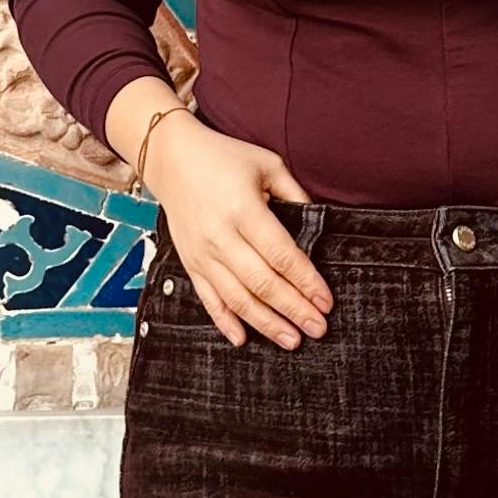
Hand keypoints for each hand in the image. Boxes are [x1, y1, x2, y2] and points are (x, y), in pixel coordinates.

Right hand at [139, 111, 331, 347]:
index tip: (326, 301)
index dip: (306, 281)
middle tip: (319, 329)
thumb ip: (295, 193)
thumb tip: (320, 224)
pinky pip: (208, 299)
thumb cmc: (225, 157)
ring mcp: (202, 253)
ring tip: (292, 340)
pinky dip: (225, 322)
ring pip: (237, 299)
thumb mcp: (267, 163)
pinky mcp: (189, 263)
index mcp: (243, 209)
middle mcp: (220, 236)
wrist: (171, 158)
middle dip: (294, 309)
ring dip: (266, 323)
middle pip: (262, 283)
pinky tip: (243, 340)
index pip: (281, 254)